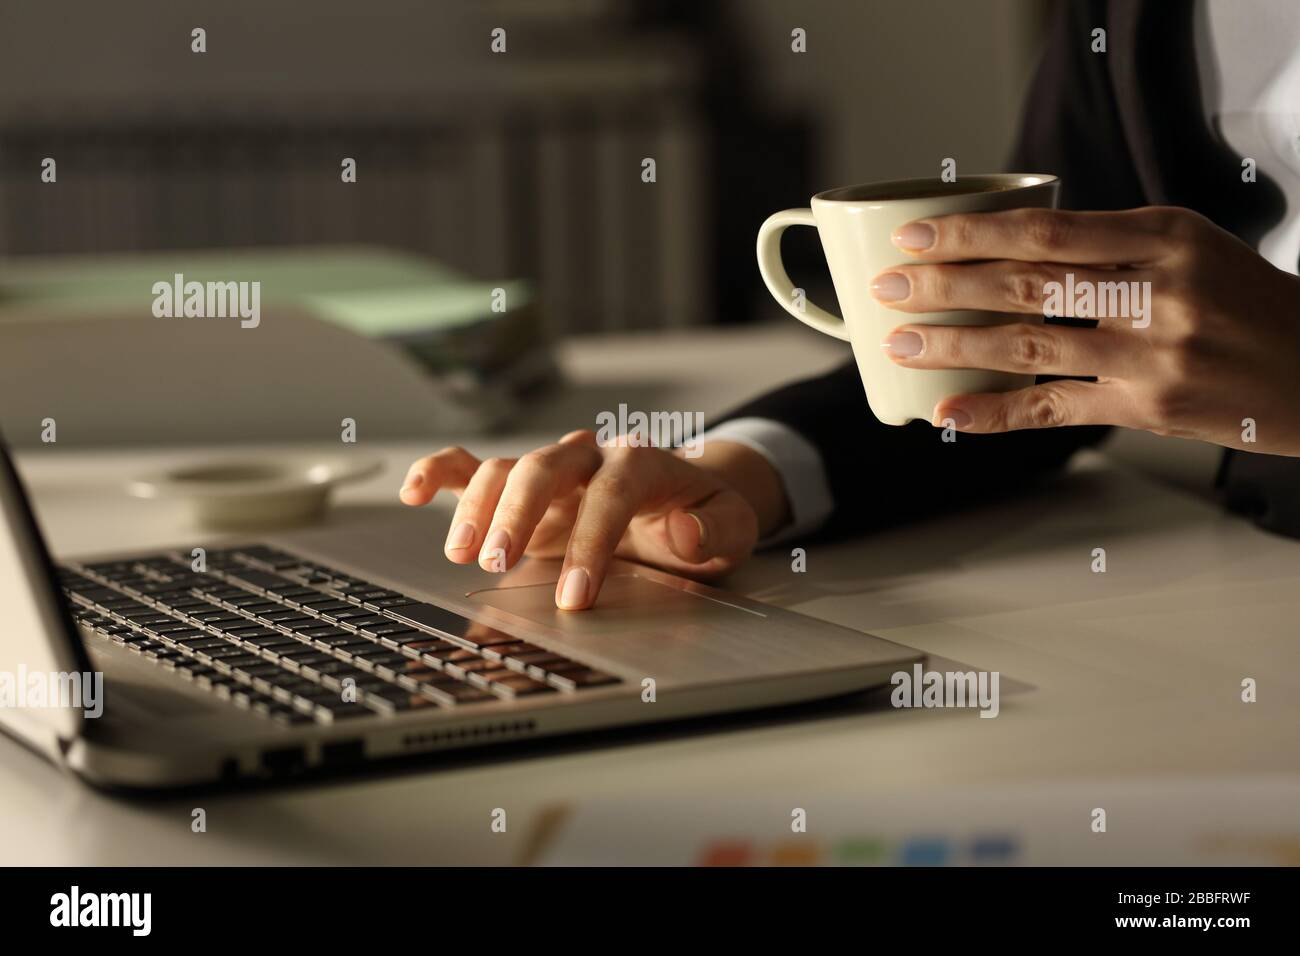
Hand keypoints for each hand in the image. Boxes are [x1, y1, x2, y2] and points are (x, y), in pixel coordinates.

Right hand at [398, 431, 788, 608]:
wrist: (687, 497)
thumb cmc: (703, 514)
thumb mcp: (731, 525)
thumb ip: (716, 529)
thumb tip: (680, 530)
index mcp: (641, 463)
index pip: (610, 492)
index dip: (590, 542)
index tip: (574, 595)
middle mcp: (589, 457)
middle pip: (543, 467)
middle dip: (517, 514)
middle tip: (498, 563)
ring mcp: (552, 469)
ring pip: (503, 467)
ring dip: (478, 508)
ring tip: (466, 555)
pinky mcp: (523, 486)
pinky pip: (472, 466)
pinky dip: (439, 472)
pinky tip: (413, 492)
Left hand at [872, 206, 1299, 455]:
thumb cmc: (1241, 300)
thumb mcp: (1189, 245)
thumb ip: (1108, 244)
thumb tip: (1005, 246)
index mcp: (1164, 236)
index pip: (1045, 228)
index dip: (970, 232)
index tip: (913, 236)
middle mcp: (1157, 291)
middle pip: (1026, 282)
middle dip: (944, 285)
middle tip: (886, 287)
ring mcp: (1151, 354)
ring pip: (1030, 345)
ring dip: (954, 345)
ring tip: (900, 343)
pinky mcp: (1147, 408)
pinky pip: (1054, 409)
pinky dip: (995, 413)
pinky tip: (948, 414)